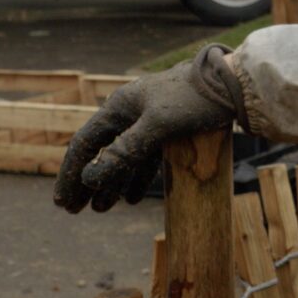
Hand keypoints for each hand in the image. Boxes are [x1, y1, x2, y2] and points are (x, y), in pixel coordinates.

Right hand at [53, 45, 244, 212]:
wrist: (235, 85)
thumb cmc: (194, 100)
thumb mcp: (157, 127)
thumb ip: (124, 151)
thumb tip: (90, 178)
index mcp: (119, 106)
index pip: (84, 144)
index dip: (71, 174)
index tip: (63, 202)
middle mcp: (130, 113)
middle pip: (100, 152)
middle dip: (87, 183)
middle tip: (75, 211)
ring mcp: (150, 122)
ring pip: (124, 158)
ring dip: (111, 183)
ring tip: (102, 209)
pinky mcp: (170, 131)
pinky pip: (146, 158)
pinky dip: (137, 177)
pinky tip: (133, 197)